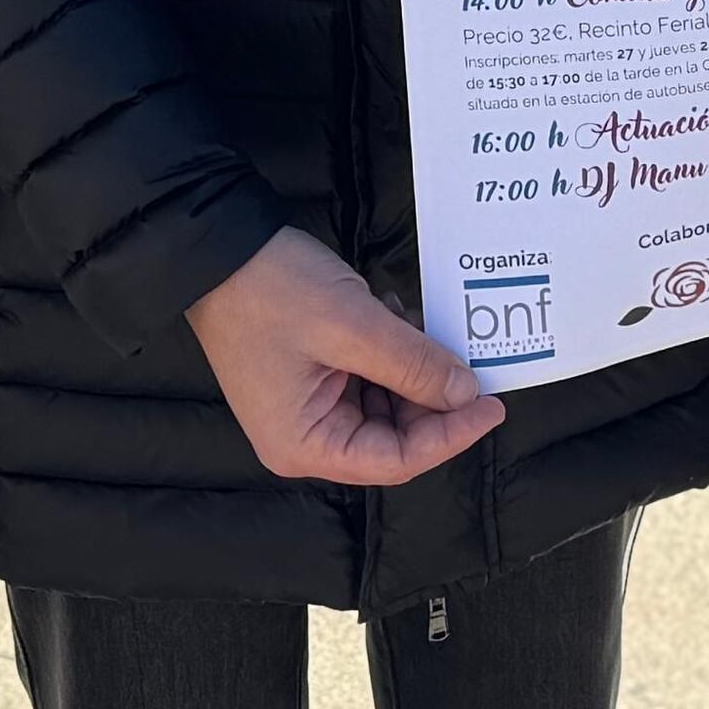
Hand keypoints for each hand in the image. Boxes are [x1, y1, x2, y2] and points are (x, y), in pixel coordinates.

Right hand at [185, 229, 506, 484]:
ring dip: (410, 369)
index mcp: (305, 445)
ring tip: (415, 323)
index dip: (451, 435)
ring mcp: (305, 409)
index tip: (492, 405)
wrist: (216, 248)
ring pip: (384, 406)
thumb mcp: (353, 326)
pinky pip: (364, 381)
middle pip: (392, 436)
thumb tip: (467, 394)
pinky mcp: (309, 379)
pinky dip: (388, 354)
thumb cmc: (272, 291)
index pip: (397, 460)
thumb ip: (413, 364)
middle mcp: (304, 439)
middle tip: (463, 356)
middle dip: (431, 397)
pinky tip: (392, 317)